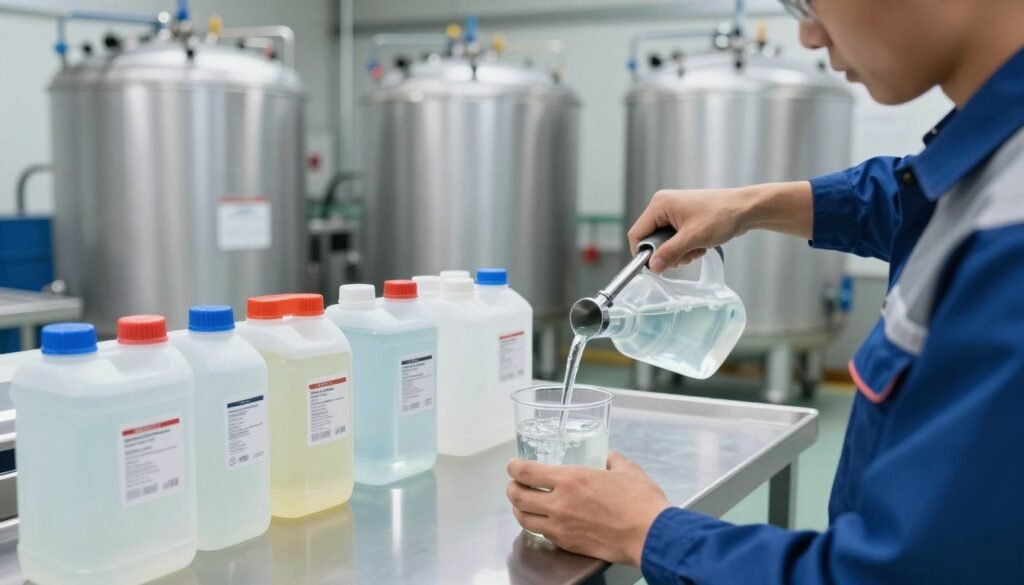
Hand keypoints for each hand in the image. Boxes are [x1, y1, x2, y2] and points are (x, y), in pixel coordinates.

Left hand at [506, 452, 670, 566]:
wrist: (650, 535)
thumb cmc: (640, 501)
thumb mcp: (626, 469)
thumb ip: (612, 459)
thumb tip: (607, 457)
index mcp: (570, 480)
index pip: (526, 473)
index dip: (514, 467)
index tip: (513, 465)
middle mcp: (559, 504)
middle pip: (518, 497)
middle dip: (511, 488)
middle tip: (514, 484)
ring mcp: (561, 527)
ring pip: (524, 519)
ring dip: (519, 509)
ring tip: (523, 504)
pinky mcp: (568, 544)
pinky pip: (542, 534)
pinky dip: (537, 525)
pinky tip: (543, 521)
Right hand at [627, 182, 812, 272]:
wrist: (746, 209)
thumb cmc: (721, 215)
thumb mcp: (693, 238)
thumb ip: (670, 253)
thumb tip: (653, 267)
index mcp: (660, 205)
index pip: (637, 233)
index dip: (644, 253)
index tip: (655, 266)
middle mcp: (664, 207)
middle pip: (651, 240)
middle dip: (668, 253)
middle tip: (685, 256)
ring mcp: (674, 213)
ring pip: (665, 243)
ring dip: (680, 252)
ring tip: (697, 248)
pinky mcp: (684, 220)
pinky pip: (676, 240)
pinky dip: (687, 247)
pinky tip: (701, 245)